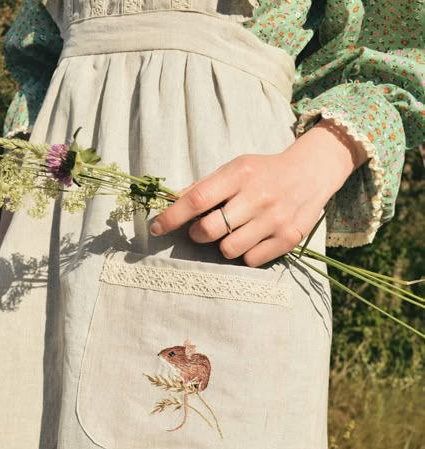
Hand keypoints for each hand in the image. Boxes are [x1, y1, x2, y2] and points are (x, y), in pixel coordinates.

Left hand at [150, 119, 368, 266]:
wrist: (311, 173)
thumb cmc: (264, 172)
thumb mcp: (236, 168)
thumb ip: (205, 186)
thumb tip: (172, 202)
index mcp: (240, 174)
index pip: (197, 199)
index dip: (173, 217)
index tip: (157, 229)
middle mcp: (258, 196)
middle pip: (210, 230)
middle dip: (198, 234)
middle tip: (202, 229)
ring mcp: (275, 219)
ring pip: (228, 250)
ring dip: (223, 245)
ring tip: (234, 233)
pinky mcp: (288, 238)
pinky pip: (251, 260)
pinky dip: (245, 254)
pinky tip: (253, 239)